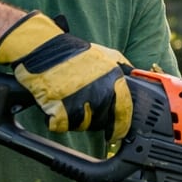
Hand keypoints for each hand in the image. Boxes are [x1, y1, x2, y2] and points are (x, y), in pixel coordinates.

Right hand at [0, 11, 133, 140]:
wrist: (43, 48)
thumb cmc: (74, 53)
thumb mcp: (107, 55)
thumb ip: (124, 69)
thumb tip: (138, 80)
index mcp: (114, 80)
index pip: (124, 112)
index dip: (121, 126)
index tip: (117, 134)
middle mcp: (100, 92)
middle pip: (102, 122)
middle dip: (96, 121)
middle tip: (85, 112)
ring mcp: (79, 101)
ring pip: (82, 125)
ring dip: (76, 121)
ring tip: (69, 105)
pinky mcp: (58, 107)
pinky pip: (61, 126)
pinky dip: (57, 121)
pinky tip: (55, 109)